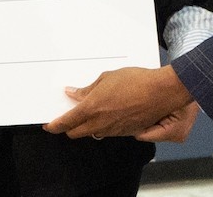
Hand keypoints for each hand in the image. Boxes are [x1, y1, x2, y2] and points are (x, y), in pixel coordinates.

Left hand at [43, 65, 192, 139]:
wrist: (162, 91)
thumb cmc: (136, 81)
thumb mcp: (106, 79)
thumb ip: (88, 89)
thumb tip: (74, 93)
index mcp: (92, 109)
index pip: (66, 122)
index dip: (54, 126)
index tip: (49, 125)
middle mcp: (101, 123)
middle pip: (76, 133)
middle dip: (68, 128)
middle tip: (65, 119)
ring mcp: (114, 130)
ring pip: (93, 134)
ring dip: (86, 127)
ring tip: (87, 115)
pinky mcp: (126, 132)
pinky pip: (108, 132)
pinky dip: (102, 127)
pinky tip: (106, 116)